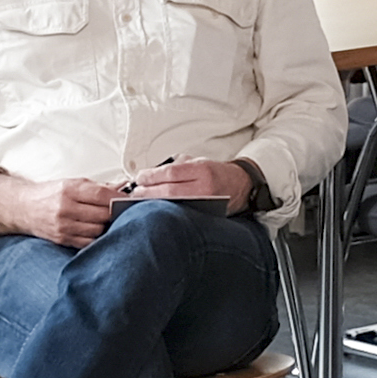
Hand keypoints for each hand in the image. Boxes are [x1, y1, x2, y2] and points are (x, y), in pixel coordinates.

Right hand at [0, 171, 124, 247]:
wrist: (23, 208)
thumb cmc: (49, 194)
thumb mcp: (71, 183)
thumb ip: (97, 187)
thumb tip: (122, 186)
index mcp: (69, 190)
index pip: (101, 195)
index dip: (118, 198)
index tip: (127, 200)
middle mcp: (65, 208)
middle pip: (103, 214)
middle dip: (114, 213)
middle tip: (118, 212)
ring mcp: (64, 226)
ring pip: (97, 230)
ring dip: (105, 226)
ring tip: (105, 222)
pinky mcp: (62, 239)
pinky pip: (88, 242)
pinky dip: (95, 238)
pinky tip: (95, 232)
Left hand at [127, 157, 245, 211]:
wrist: (240, 185)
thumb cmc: (214, 172)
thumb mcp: (195, 161)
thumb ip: (174, 167)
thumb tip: (148, 175)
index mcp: (201, 169)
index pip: (170, 173)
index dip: (151, 177)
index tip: (139, 178)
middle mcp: (205, 187)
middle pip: (170, 191)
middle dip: (148, 193)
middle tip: (135, 194)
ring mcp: (206, 204)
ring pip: (174, 206)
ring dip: (155, 205)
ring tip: (141, 205)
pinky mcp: (206, 216)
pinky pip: (182, 215)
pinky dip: (167, 214)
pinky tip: (157, 213)